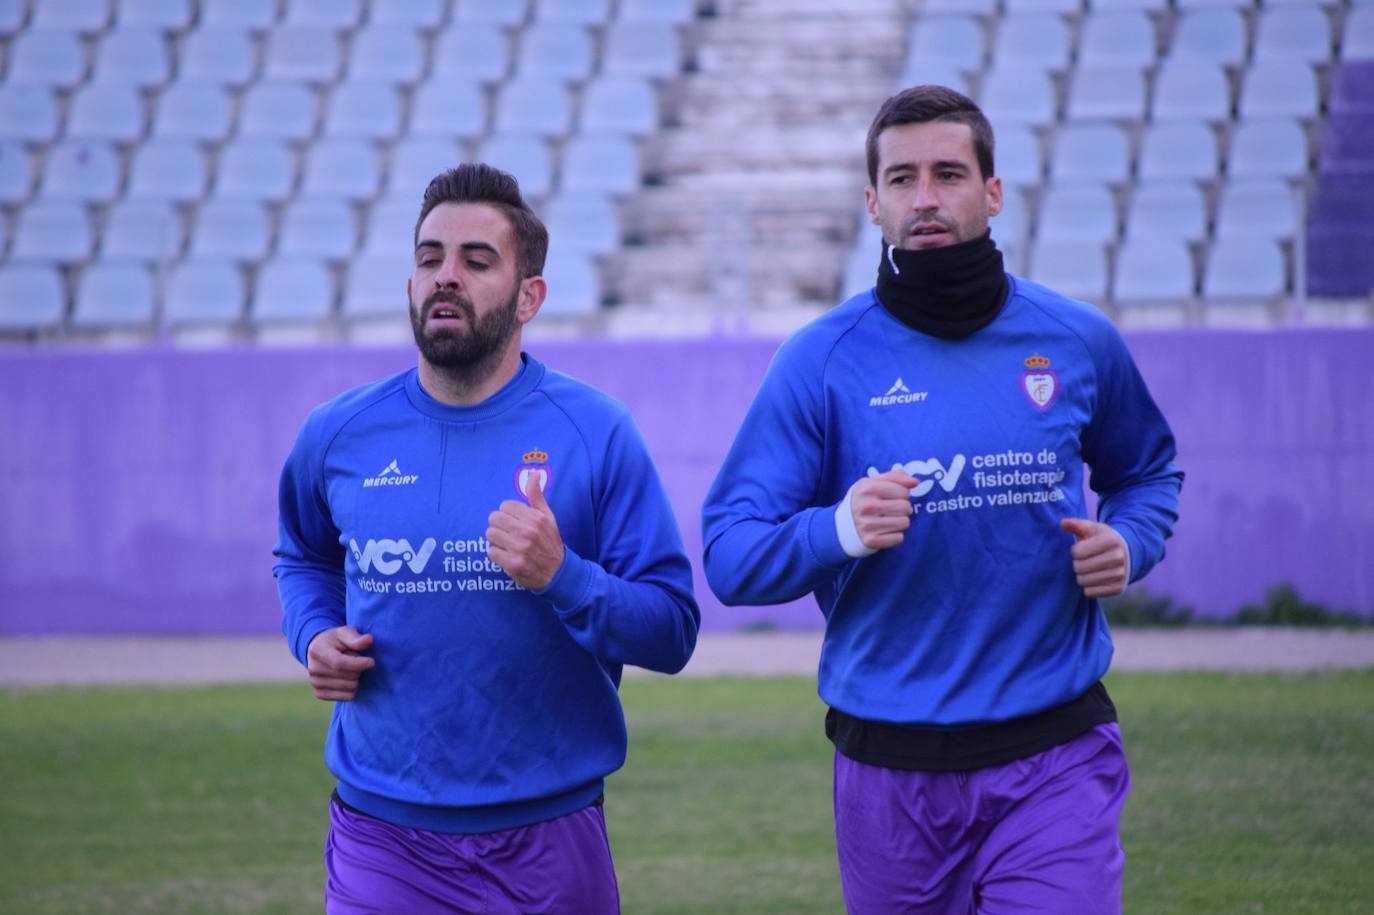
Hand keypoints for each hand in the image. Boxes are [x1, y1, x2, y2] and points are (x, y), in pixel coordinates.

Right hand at [306, 626, 374, 701]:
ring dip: (356, 678)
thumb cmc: (336, 641)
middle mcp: (313, 669)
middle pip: (349, 676)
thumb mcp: (344, 633)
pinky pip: (347, 697)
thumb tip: (368, 640)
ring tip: (350, 668)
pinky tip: (347, 678)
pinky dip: (353, 689)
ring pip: (350, 688)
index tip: (371, 661)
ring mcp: (315, 683)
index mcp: (318, 651)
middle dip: (359, 668)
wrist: (319, 652)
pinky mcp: (320, 694)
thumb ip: (356, 637)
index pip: (339, 663)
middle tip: (354, 660)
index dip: (358, 664)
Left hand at [487, 473, 564, 589]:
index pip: (505, 506)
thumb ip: (537, 495)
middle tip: (507, 533)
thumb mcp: (548, 516)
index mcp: (535, 517)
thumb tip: (534, 473)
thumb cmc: (550, 541)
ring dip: (496, 540)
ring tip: (507, 544)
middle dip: (499, 525)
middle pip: (494, 518)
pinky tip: (507, 555)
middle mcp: (528, 531)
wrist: (558, 572)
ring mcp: (520, 548)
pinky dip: (497, 554)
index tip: (514, 522)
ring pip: (490, 534)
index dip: (508, 514)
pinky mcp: (513, 564)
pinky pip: (491, 552)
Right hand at [850, 469, 919, 550]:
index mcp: (867, 488)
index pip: (904, 491)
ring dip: (900, 522)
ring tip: (888, 519)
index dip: (902, 494)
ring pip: (904, 523)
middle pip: (906, 507)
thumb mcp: (874, 482)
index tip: (892, 497)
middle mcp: (866, 506)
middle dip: (902, 508)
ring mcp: (867, 525)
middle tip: (891, 509)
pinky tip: (885, 530)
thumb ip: (896, 477)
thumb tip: (915, 482)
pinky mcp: (870, 541)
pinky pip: (899, 538)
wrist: (844, 523)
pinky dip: (895, 535)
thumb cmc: (865, 500)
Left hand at [1060, 518, 1129, 597]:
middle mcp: (1118, 558)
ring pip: (1083, 581)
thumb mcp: (1092, 529)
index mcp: (1111, 541)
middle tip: (1083, 560)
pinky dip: (1088, 587)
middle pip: (1079, 567)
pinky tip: (1094, 578)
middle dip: (1077, 564)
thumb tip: (1062, 522)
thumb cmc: (1103, 539)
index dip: (1075, 551)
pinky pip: (1090, 593)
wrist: (1126, 554)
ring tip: (1088, 569)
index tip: (1082, 548)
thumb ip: (1076, 524)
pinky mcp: (1118, 589)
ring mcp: (1120, 575)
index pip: (1077, 552)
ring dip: (1081, 576)